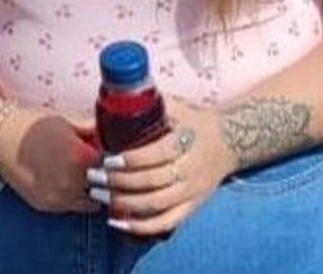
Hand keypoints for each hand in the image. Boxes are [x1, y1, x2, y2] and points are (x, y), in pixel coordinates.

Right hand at [0, 109, 102, 213]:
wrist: (0, 138)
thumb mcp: (65, 121)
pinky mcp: (46, 205)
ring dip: (87, 189)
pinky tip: (64, 180)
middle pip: (100, 184)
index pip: (108, 163)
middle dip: (98, 174)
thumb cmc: (32, 125)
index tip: (100, 150)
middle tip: (90, 162)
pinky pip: (69, 205)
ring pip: (88, 200)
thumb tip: (106, 134)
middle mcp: (73, 181)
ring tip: (77, 173)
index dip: (105, 156)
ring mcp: (59, 197)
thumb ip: (89, 130)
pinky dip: (71, 196)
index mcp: (81, 157)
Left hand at [86, 97, 234, 235]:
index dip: (130, 160)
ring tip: (98, 195)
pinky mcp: (192, 207)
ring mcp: (191, 192)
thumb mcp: (178, 107)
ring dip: (123, 203)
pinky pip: (166, 223)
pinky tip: (117, 222)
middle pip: (151, 182)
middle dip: (118, 181)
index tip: (107, 158)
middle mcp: (189, 171)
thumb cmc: (195, 122)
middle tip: (93, 176)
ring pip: (155, 205)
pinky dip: (141, 227)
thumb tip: (117, 94)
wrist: (229, 142)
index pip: (156, 155)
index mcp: (185, 143)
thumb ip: (151, 103)